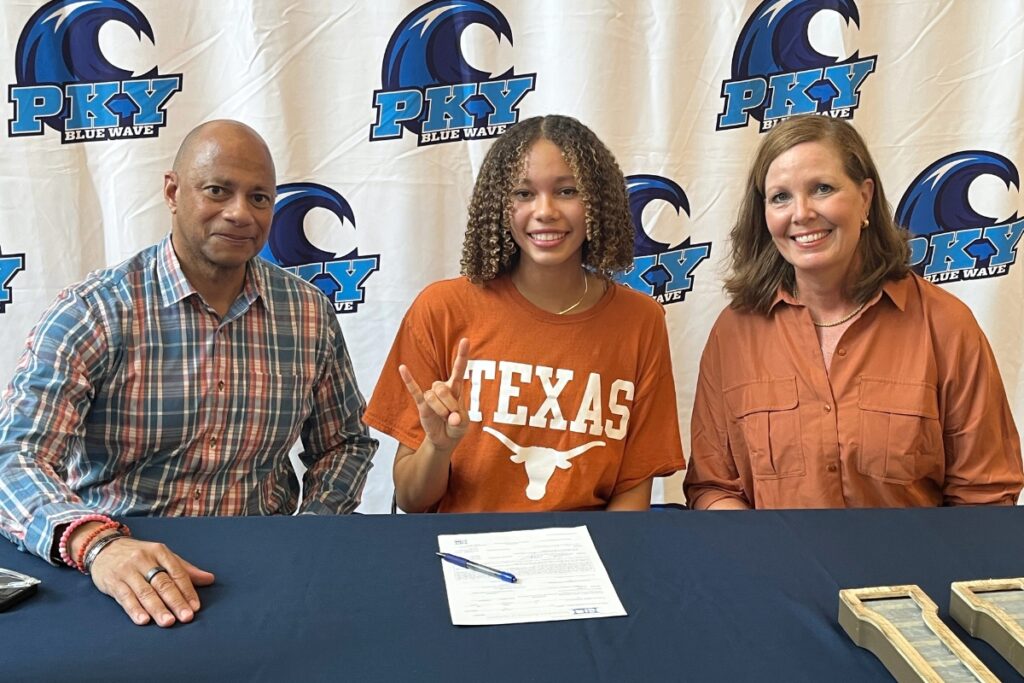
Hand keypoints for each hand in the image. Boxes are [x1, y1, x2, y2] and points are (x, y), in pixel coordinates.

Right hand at [89, 537, 215, 626]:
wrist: (104, 547)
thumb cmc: (139, 555)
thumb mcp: (162, 556)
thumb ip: (184, 569)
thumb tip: (210, 579)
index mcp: (160, 551)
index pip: (177, 572)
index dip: (187, 590)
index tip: (195, 607)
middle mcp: (144, 559)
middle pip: (162, 583)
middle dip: (175, 601)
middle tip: (186, 617)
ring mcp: (127, 571)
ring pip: (145, 592)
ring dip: (157, 608)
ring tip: (168, 622)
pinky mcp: (113, 582)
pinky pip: (125, 597)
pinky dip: (135, 610)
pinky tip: (143, 620)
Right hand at [398, 337, 469, 452]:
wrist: (445, 439)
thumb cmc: (456, 426)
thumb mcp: (464, 424)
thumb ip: (460, 420)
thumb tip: (451, 418)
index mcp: (456, 389)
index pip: (459, 369)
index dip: (462, 356)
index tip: (465, 340)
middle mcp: (443, 388)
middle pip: (444, 388)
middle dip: (450, 405)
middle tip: (454, 417)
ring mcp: (431, 395)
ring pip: (433, 396)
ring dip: (441, 410)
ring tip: (445, 418)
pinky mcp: (421, 404)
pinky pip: (414, 390)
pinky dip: (408, 380)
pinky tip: (402, 368)